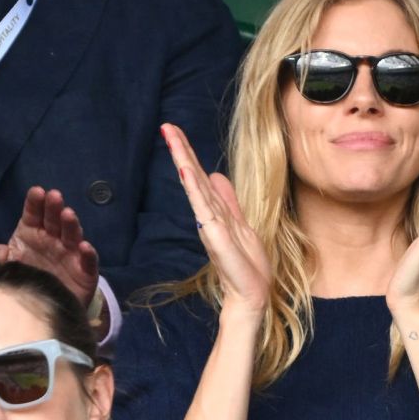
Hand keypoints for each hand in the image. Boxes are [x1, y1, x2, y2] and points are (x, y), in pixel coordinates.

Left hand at [0, 187, 99, 306]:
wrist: (46, 308)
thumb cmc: (27, 279)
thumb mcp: (7, 267)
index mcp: (32, 233)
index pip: (33, 214)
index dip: (35, 203)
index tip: (36, 192)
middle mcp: (52, 240)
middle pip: (54, 220)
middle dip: (54, 207)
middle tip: (54, 196)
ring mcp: (70, 254)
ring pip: (72, 236)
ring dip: (71, 224)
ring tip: (67, 214)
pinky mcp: (85, 272)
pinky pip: (88, 262)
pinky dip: (88, 254)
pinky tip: (84, 247)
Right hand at [162, 123, 269, 315]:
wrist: (251, 293)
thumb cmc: (245, 264)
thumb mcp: (240, 223)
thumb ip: (228, 200)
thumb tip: (216, 175)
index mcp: (215, 210)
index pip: (198, 176)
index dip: (187, 153)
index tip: (175, 131)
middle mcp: (209, 215)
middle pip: (192, 176)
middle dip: (181, 150)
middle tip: (167, 126)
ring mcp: (210, 224)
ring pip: (195, 187)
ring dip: (184, 162)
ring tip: (173, 140)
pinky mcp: (215, 236)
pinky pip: (203, 208)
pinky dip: (194, 189)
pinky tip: (186, 172)